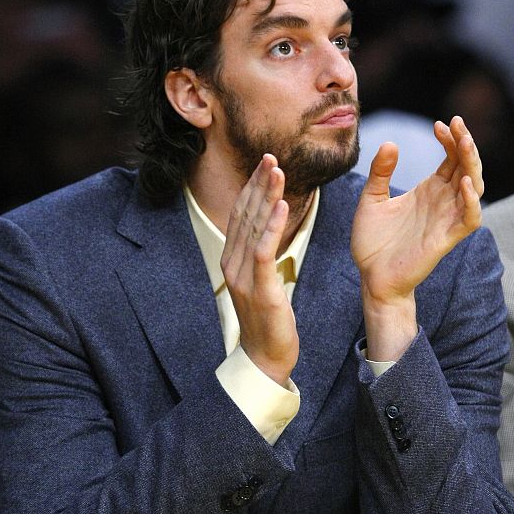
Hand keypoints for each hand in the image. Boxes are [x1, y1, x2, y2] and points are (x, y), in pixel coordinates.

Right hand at [221, 154, 298, 384]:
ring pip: (253, 227)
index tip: (265, 163)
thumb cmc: (266, 320)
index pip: (240, 215)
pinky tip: (281, 206)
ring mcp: (243, 277)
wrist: (264, 357)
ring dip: (266, 196)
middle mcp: (232, 264)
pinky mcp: (260, 289)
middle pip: (244, 215)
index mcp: (232, 260)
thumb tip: (268, 229)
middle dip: (258, 183)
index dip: (251, 187)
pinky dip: (271, 226)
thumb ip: (259, 255)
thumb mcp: (260, 281)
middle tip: (271, 156)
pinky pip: (264, 251)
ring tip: (277, 171)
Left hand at [351, 116, 482, 360]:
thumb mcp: (371, 200)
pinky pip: (469, 218)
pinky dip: (472, 201)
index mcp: (428, 190)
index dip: (450, 139)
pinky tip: (461, 182)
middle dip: (466, 143)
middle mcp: (442, 201)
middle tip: (457, 124)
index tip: (439, 125)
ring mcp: (446, 219)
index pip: (451, 158)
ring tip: (464, 144)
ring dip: (473, 165)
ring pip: (474, 187)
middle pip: (466, 166)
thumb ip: (380, 173)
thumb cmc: (373, 242)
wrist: (371, 278)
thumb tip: (389, 143)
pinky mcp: (445, 239)